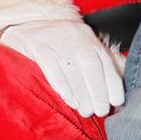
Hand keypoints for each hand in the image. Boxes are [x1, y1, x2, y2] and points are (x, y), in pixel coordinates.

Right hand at [0, 20, 123, 116]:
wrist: (23, 28)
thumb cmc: (57, 47)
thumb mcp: (79, 49)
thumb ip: (99, 67)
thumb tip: (115, 95)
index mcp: (88, 37)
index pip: (105, 61)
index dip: (113, 83)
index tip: (116, 103)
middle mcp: (74, 36)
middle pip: (91, 66)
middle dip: (98, 92)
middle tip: (101, 111)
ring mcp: (55, 39)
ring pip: (73, 69)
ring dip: (82, 94)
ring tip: (86, 111)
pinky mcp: (36, 46)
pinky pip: (51, 68)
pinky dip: (63, 86)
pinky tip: (69, 100)